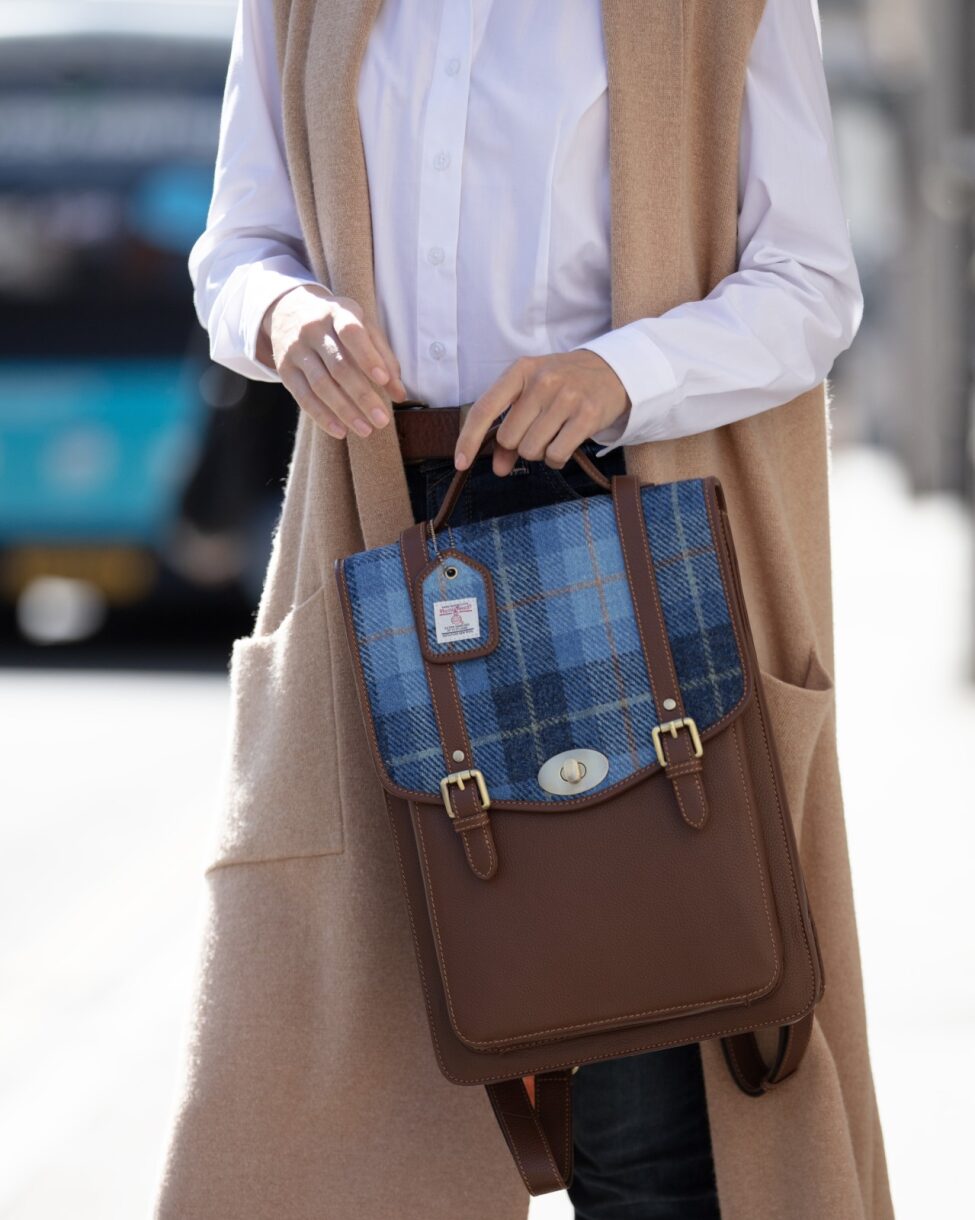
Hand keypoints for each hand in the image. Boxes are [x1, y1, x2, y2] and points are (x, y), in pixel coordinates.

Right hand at [259, 284, 407, 438]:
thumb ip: (384, 357)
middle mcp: (313, 329)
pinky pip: (303, 397)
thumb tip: (399, 394)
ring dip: (345, 411)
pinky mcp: (284, 369)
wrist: (289, 311)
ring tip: (366, 430)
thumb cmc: (337, 323)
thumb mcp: (363, 327)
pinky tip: (341, 431)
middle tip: (382, 420)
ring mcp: (296, 349)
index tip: (383, 380)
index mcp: (338, 313)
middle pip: (338, 366)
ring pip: (321, 385)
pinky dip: (322, 416)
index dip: (368, 357)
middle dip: (362, 396)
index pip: (352, 333)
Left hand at [453, 350, 629, 474]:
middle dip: (519, 444)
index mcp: (521, 370)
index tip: (460, 462)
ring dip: (540, 452)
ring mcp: (566, 397)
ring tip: (554, 434)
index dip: (468, 438)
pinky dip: (557, 459)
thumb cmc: (565, 384)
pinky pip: (556, 456)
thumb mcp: (533, 395)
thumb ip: (510, 428)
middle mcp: (543, 381)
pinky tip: (566, 444)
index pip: (485, 408)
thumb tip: (497, 468)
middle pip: (509, 438)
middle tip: (538, 431)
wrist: (614, 371)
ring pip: (531, 450)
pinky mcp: (587, 416)